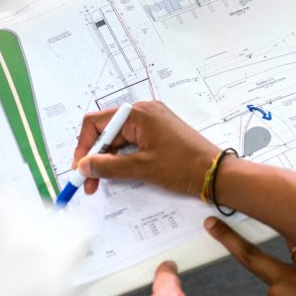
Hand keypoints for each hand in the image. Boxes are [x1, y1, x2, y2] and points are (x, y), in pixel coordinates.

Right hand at [73, 101, 219, 197]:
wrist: (215, 173)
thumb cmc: (184, 167)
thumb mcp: (141, 168)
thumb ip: (108, 166)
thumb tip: (84, 165)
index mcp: (139, 114)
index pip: (97, 122)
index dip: (84, 146)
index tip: (80, 168)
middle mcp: (144, 112)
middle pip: (106, 131)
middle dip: (95, 156)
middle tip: (90, 182)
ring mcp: (152, 122)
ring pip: (118, 139)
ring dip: (108, 159)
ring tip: (102, 182)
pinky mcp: (158, 133)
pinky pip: (132, 142)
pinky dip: (122, 158)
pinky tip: (119, 174)